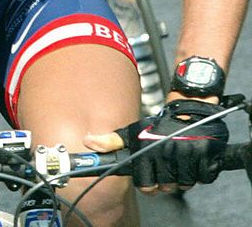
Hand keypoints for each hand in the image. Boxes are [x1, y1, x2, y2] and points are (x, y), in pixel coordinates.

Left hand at [85, 99, 227, 192]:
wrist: (190, 110)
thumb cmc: (160, 125)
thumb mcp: (132, 131)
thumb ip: (111, 141)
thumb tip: (89, 142)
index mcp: (148, 149)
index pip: (145, 184)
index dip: (146, 185)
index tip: (148, 180)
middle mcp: (167, 153)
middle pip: (165, 186)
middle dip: (164, 182)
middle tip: (164, 170)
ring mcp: (188, 155)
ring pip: (184, 184)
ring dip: (181, 178)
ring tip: (177, 164)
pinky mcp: (206, 157)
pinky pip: (202, 178)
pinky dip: (198, 173)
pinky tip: (191, 162)